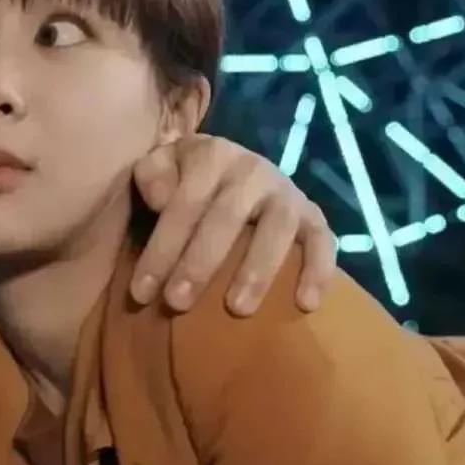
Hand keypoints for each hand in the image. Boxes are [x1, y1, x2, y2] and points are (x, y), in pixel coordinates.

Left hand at [130, 135, 334, 315]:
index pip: (182, 205)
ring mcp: (286, 192)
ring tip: (237, 309)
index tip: (141, 292)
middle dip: (199, 264)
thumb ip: (151, 176)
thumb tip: (162, 200)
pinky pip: (323, 241)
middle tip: (176, 303)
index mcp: (211, 155)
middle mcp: (252, 169)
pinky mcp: (313, 215)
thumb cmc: (184, 177)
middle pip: (225, 218)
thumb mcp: (159, 165)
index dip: (161, 249)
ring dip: (258, 270)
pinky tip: (306, 304)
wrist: (232, 164)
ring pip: (277, 230)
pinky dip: (318, 271)